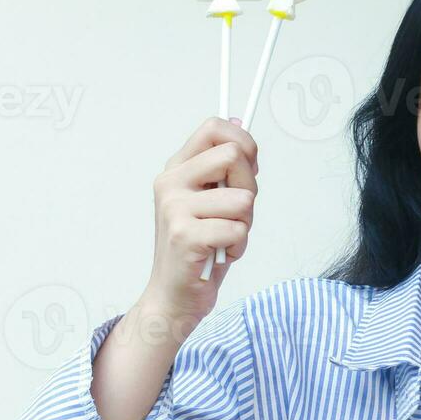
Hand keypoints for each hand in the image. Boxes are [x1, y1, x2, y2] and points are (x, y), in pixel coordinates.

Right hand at [142, 116, 259, 322]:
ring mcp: (175, 209)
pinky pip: (238, 230)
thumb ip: (223, 167)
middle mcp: (171, 184)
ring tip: (224, 239)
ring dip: (245, 225)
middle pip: (234, 157)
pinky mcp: (184, 236)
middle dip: (249, 188)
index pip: (214, 127)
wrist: (174, 297)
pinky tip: (219, 255)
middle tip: (236, 214)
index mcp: (176, 169)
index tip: (249, 167)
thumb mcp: (211, 200)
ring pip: (243, 200)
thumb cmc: (199, 249)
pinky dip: (238, 248)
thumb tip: (237, 122)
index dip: (243, 143)